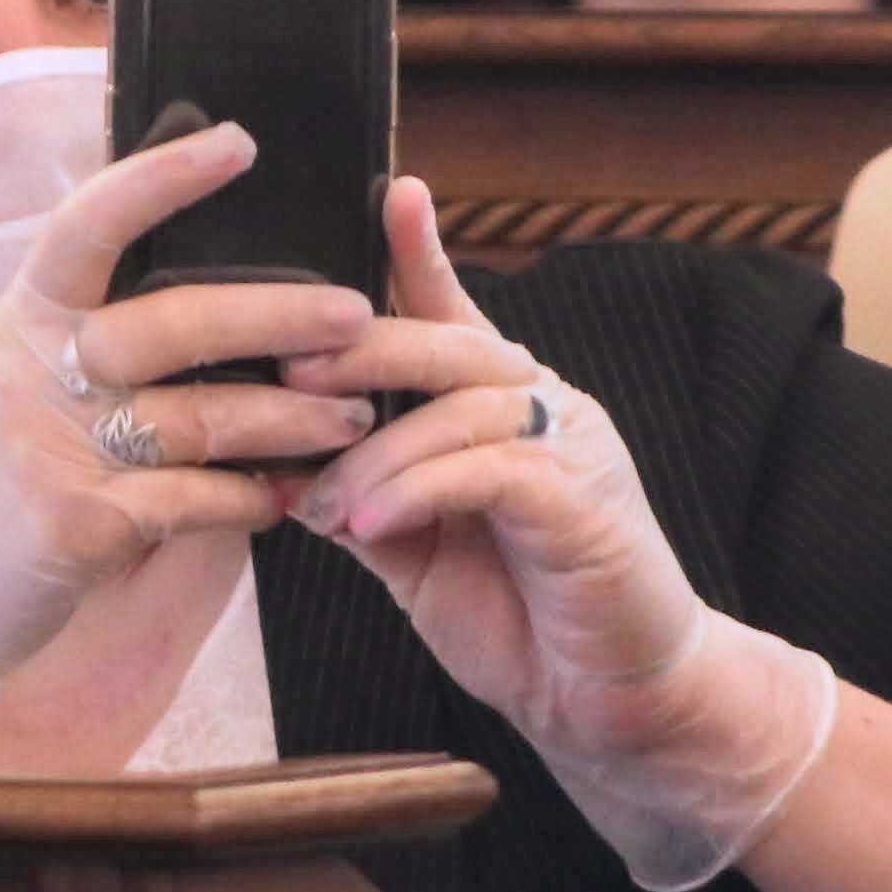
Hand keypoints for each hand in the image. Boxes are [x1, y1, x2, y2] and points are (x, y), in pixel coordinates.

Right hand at [0, 123, 371, 767]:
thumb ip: (71, 338)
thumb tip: (181, 282)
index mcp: (17, 322)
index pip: (89, 223)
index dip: (162, 178)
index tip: (239, 142)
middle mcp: (32, 373)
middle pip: (177, 322)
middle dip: (279, 314)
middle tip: (359, 313)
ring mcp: (52, 451)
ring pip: (202, 419)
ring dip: (291, 419)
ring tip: (357, 418)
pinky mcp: (77, 529)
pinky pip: (190, 503)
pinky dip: (246, 500)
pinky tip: (286, 499)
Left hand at [281, 179, 837, 888]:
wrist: (610, 702)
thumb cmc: (517, 616)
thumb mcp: (416, 549)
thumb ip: (366, 491)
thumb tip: (282, 460)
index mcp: (503, 407)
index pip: (455, 317)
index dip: (422, 253)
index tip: (389, 190)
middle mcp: (544, 408)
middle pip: (449, 345)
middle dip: (363, 346)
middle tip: (288, 362)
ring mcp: (573, 449)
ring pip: (462, 407)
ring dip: (376, 452)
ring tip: (318, 500)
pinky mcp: (583, 504)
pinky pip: (490, 472)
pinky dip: (419, 490)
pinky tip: (368, 522)